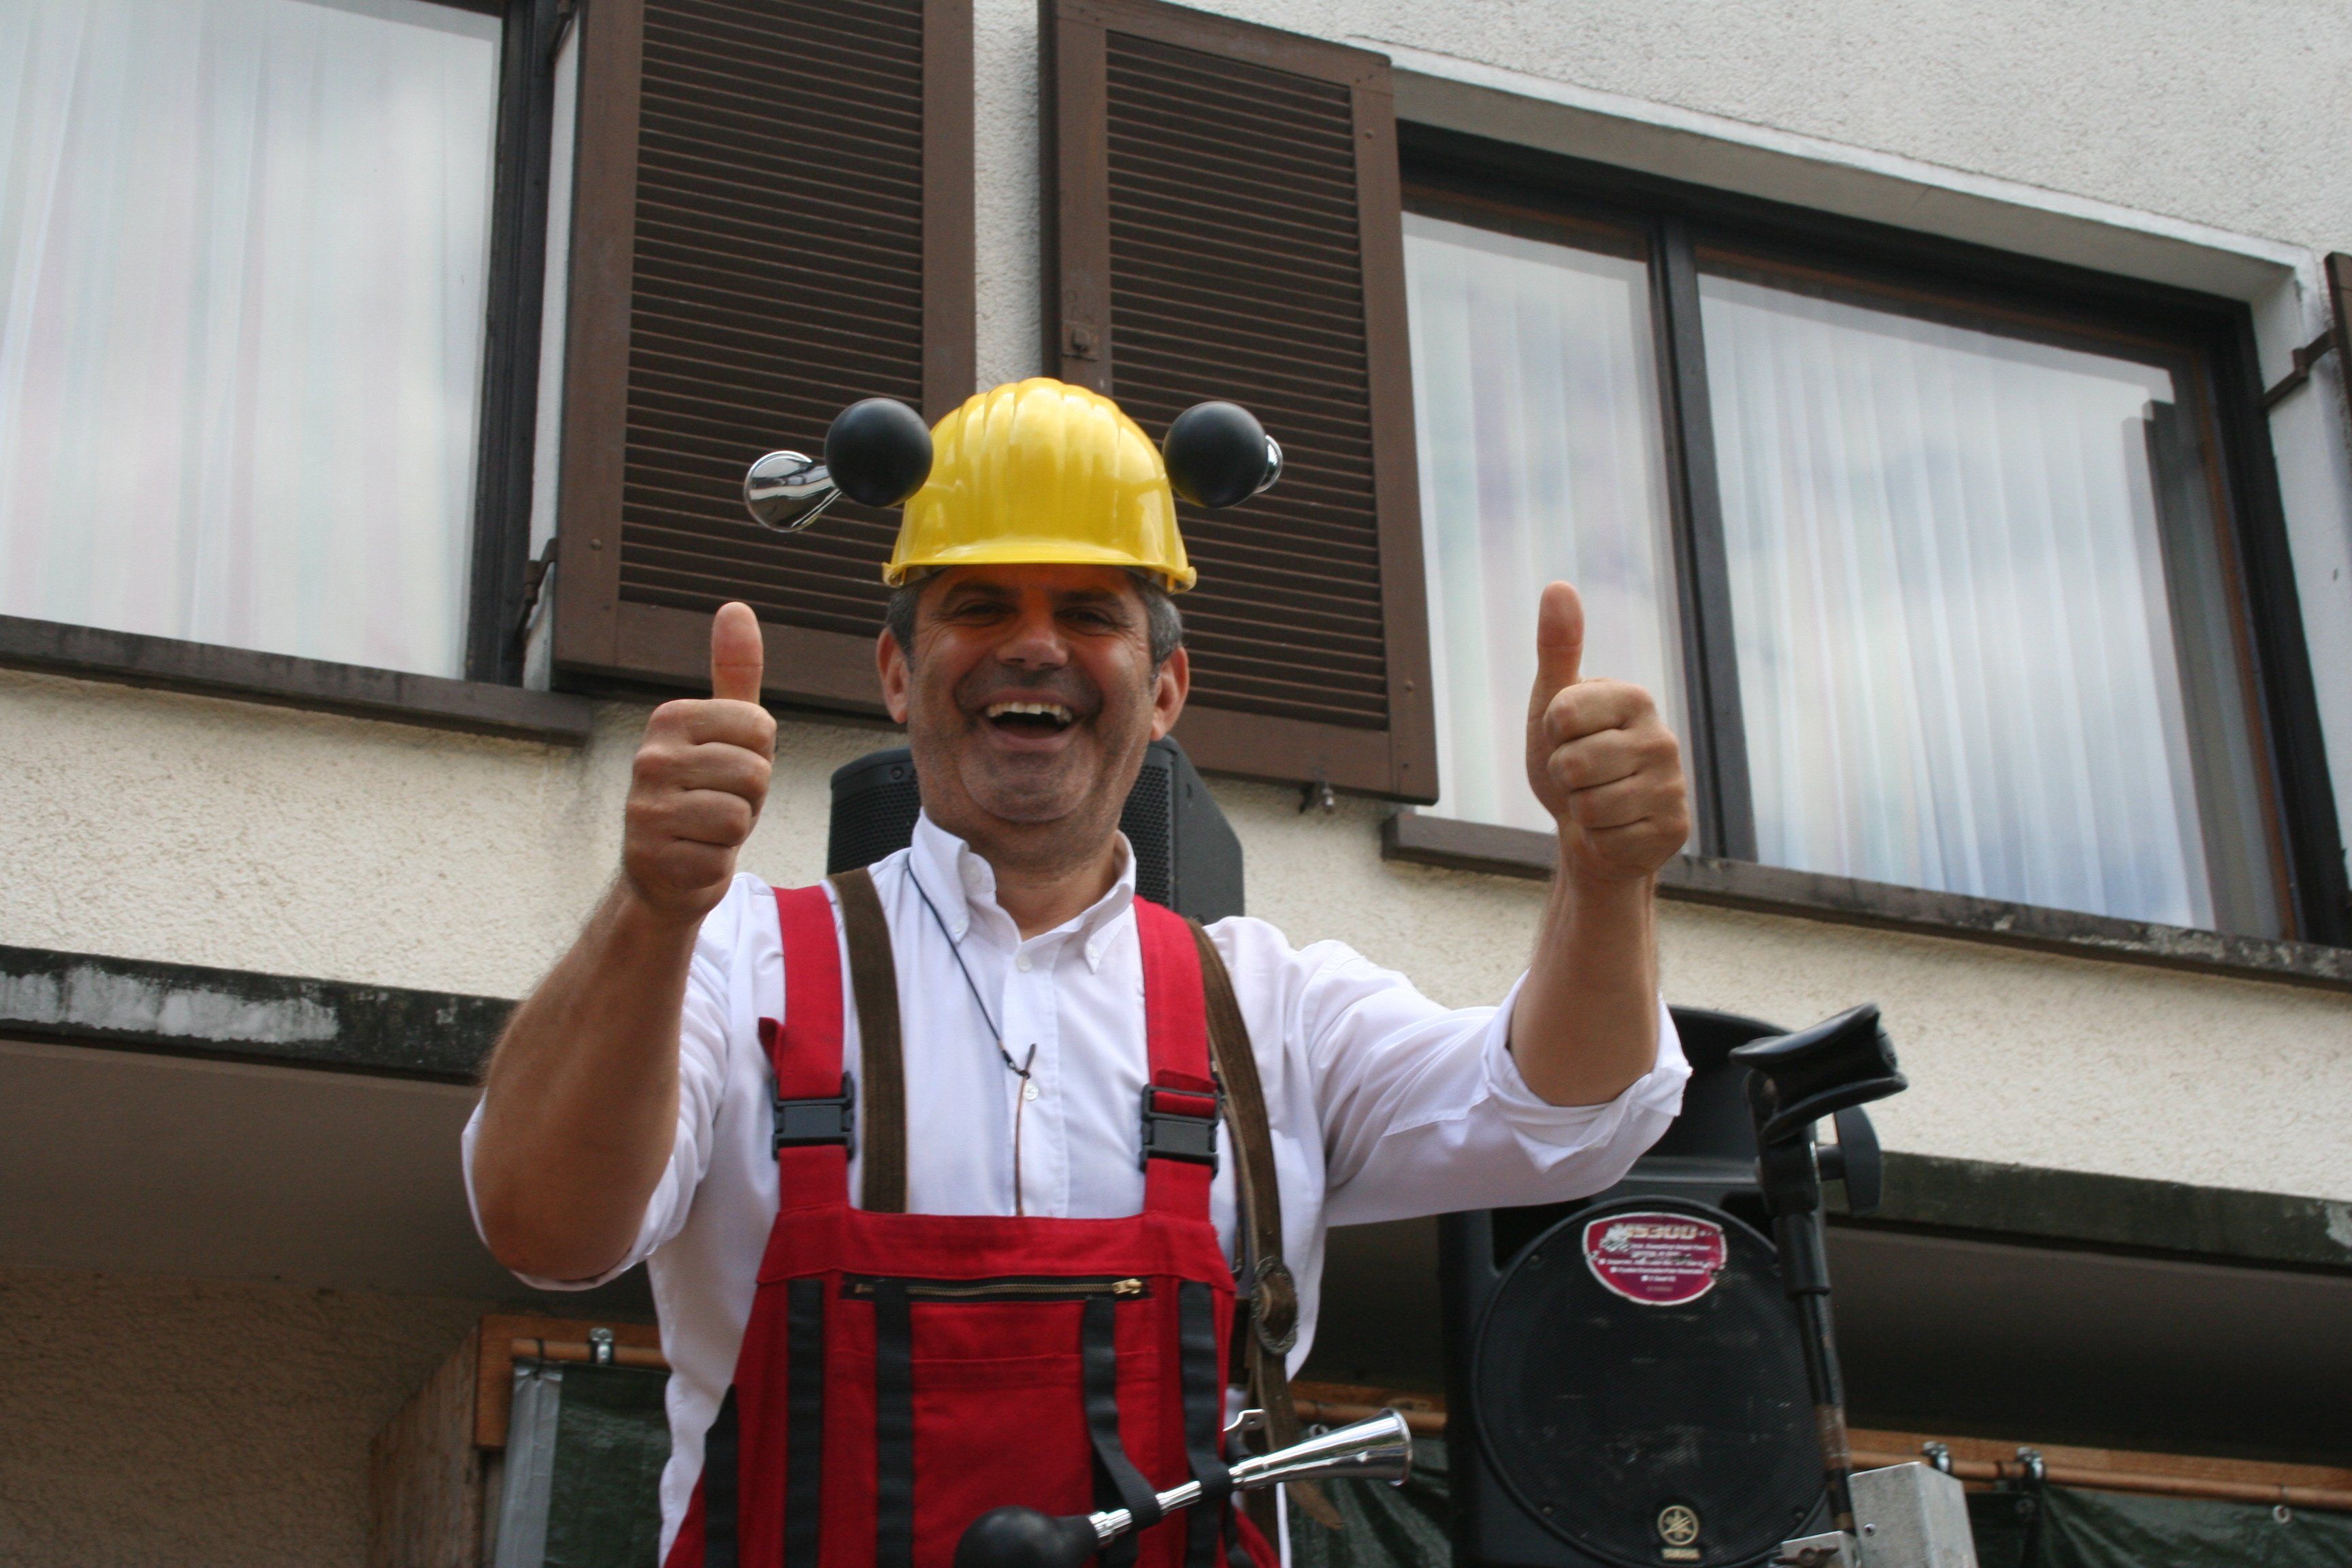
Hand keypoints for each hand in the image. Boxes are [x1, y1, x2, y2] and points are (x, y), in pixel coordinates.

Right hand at [621, 602, 776, 921]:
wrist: (663, 872)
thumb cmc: (702, 795)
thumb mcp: (722, 732)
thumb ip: (734, 673)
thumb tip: (736, 607)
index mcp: (670, 719)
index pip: (761, 728)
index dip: (758, 756)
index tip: (727, 769)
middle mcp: (650, 758)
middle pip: (754, 772)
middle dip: (749, 796)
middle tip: (717, 803)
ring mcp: (646, 809)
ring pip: (739, 815)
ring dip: (734, 830)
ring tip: (705, 829)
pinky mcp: (652, 857)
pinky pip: (722, 856)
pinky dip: (717, 863)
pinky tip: (693, 857)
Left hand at [1525, 582, 1689, 884]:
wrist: (1590, 826)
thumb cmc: (1571, 756)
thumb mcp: (1553, 703)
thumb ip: (1557, 647)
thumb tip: (1558, 585)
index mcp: (1633, 698)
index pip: (1561, 713)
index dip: (1550, 733)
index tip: (1565, 736)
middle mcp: (1661, 738)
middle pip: (1572, 765)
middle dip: (1562, 777)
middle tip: (1579, 777)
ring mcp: (1672, 786)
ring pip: (1590, 807)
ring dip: (1580, 811)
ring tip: (1596, 800)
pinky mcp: (1674, 830)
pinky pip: (1608, 840)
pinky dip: (1599, 840)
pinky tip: (1614, 828)